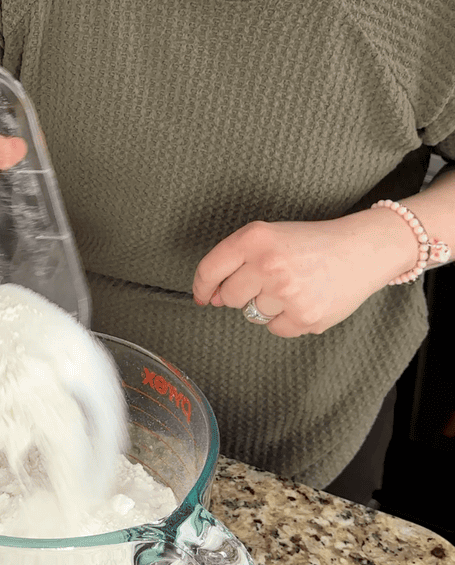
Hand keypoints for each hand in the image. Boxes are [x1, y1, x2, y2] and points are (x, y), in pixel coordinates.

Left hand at [191, 210, 419, 337]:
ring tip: (294, 285)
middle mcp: (268, 264)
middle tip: (268, 281)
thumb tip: (211, 296)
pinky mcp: (305, 317)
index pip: (210, 269)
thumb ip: (237, 260)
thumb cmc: (313, 243)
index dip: (201, 286)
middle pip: (228, 297)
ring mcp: (287, 293)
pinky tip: (305, 299)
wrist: (362, 250)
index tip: (202, 296)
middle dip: (240, 294)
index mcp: (255, 238)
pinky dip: (287, 319)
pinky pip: (275, 329)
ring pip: (252, 314)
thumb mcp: (271, 235)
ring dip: (268, 305)